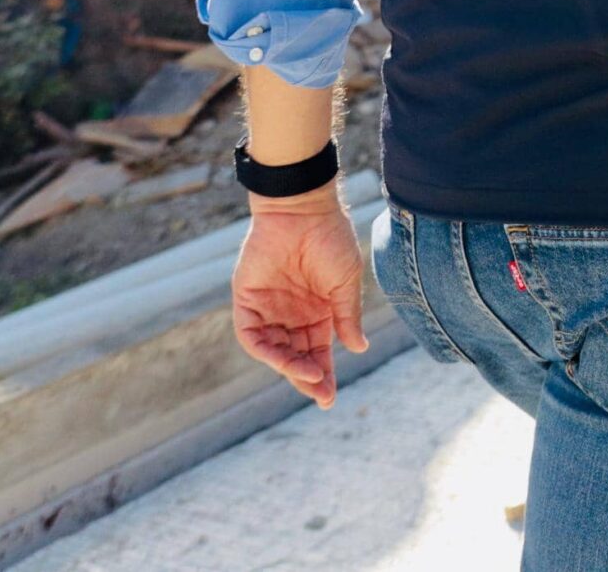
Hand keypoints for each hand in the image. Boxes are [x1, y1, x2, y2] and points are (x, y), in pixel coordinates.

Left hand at [232, 190, 368, 408]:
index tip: (329, 397)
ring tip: (309, 376)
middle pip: (296, 356)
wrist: (302, 209)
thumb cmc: (330, 239)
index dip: (323, 375)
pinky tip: (284, 360)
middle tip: (322, 395)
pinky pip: (251, 335)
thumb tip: (359, 348)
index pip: (317, 352)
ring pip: (275, 351)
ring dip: (289, 367)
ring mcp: (269, 309)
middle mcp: (292, 315)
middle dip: (307, 378)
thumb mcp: (345, 282)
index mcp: (317, 312)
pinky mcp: (247, 301)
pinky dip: (265, 351)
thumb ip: (348, 316)